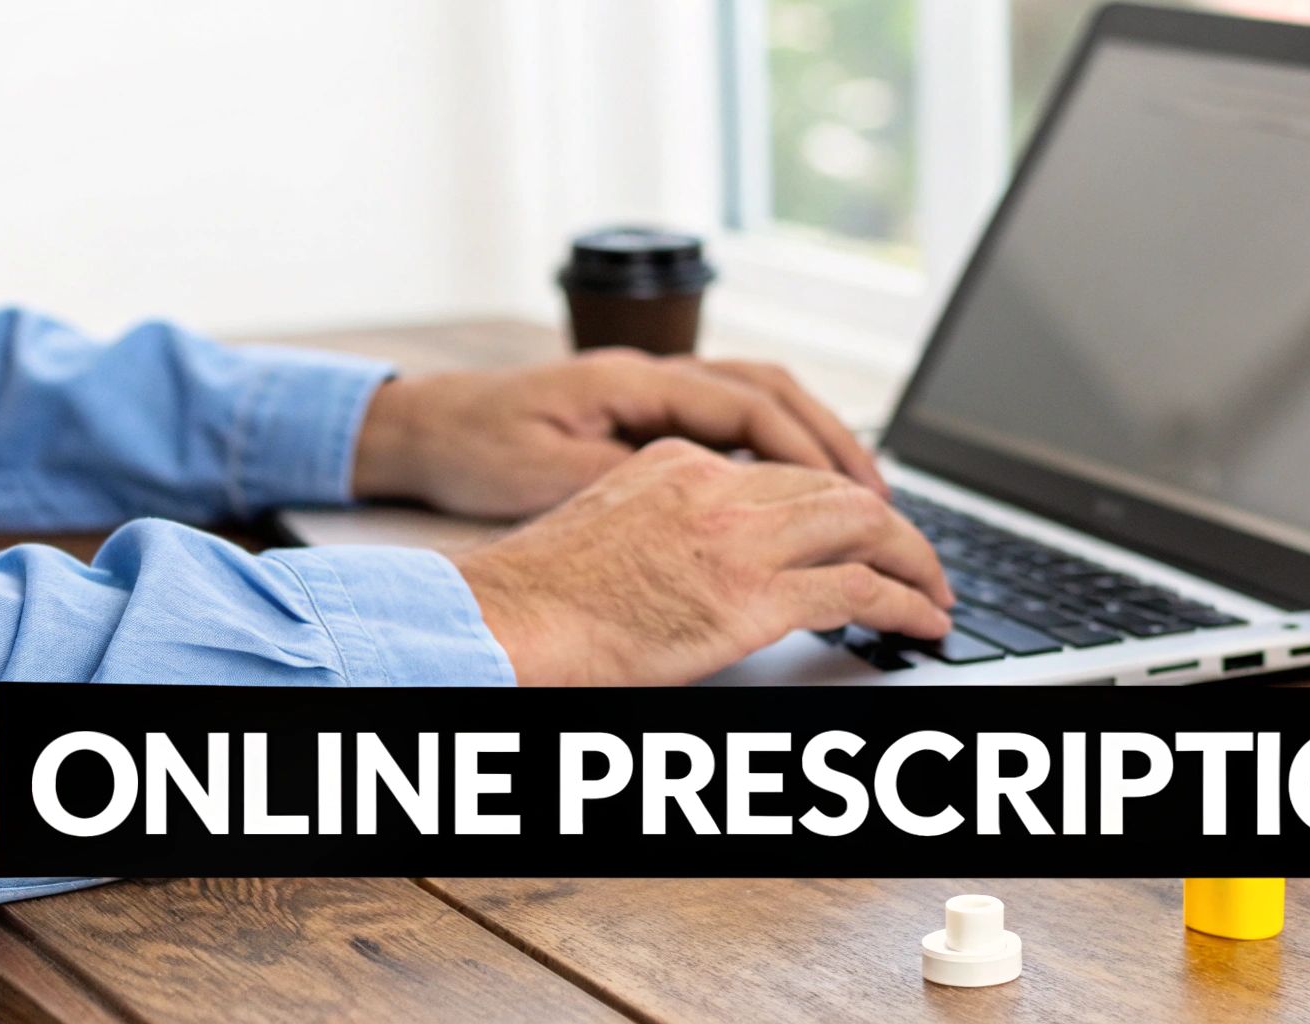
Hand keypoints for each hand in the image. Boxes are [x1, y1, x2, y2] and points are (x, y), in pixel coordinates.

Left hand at [351, 347, 885, 517]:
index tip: (859, 501)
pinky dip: (777, 450)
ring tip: (858, 497)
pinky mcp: (645, 413)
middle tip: (883, 501)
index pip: (754, 406)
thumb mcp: (549, 472)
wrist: (426, 427)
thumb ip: (633, 479)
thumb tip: (716, 496)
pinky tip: (796, 493)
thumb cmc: (476, 445)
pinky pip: (733, 421)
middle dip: (836, 444)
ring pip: (760, 401)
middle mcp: (655, 371)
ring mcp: (653, 388)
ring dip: (814, 444)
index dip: (815, 454)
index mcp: (637, 378)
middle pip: (774, 391)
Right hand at [450, 438, 952, 684]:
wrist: (504, 623)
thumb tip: (700, 559)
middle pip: (837, 489)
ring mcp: (739, 540)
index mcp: (680, 463)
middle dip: (891, 525)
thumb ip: (667, 523)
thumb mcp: (608, 525)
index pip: (785, 472)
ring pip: (866, 528)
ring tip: (937, 594)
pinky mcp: (752, 598)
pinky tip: (924, 622)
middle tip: (919, 562)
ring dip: (916, 561)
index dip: (838, 502)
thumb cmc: (536, 596)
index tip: (862, 530)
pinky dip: (906, 604)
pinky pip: (860, 591)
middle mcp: (718, 487)